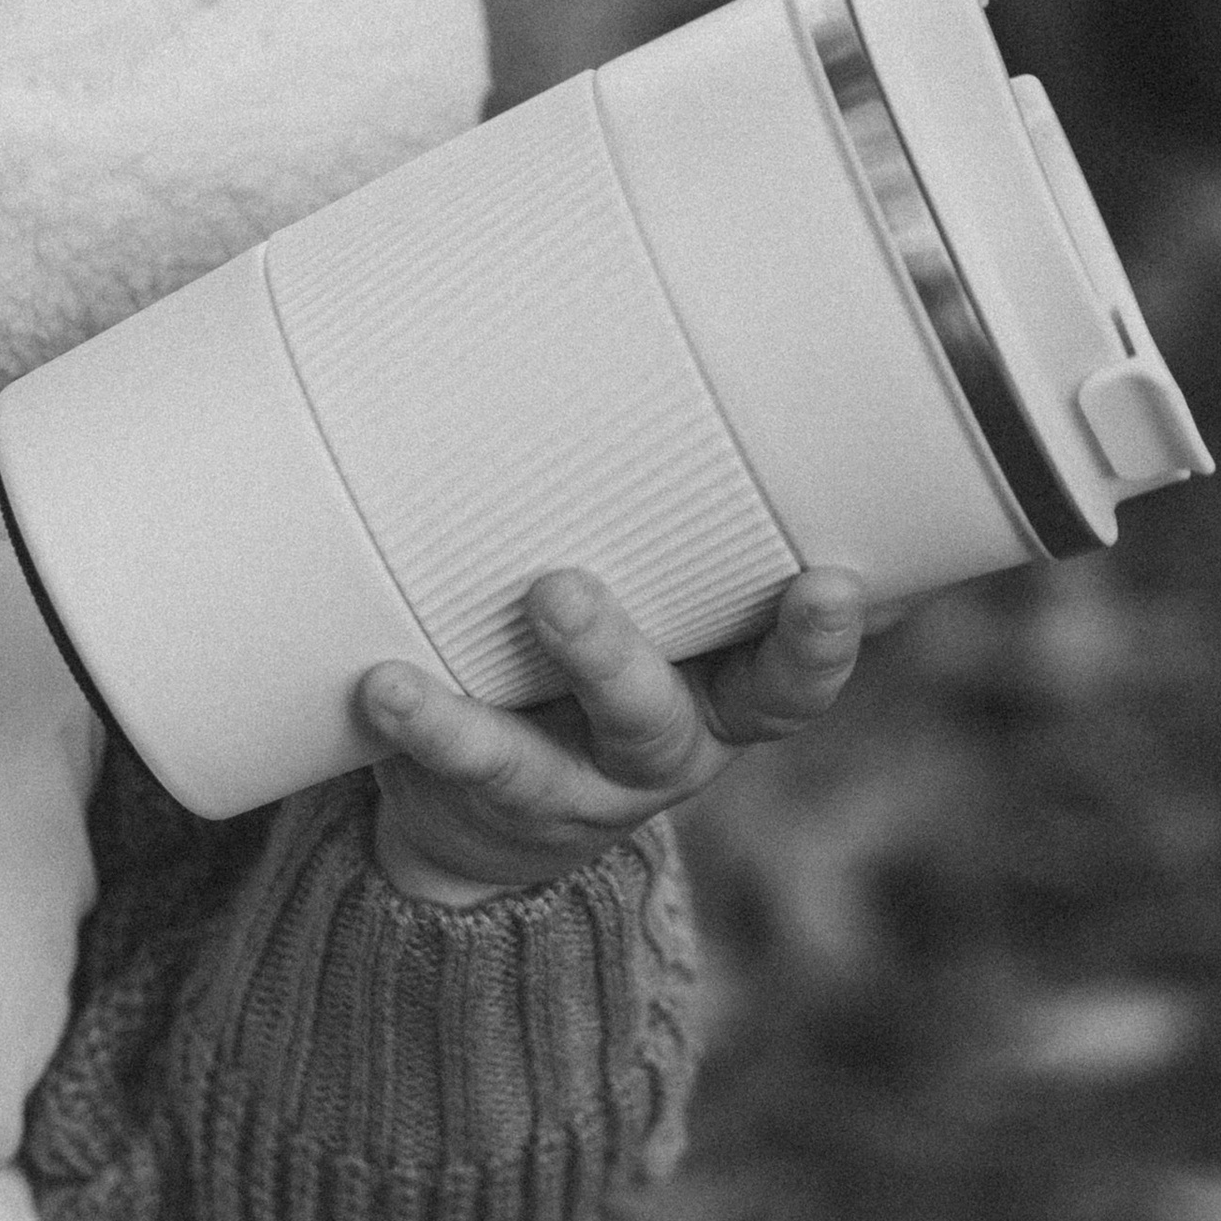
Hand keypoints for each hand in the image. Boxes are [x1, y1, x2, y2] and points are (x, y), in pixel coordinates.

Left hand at [354, 564, 865, 906]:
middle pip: (658, 719)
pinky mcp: (485, 800)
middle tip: (561, 588)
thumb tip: (749, 400)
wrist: (491, 820)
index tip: (836, 584)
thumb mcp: (668, 614)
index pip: (787, 681)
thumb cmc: (592, 665)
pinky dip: (424, 722)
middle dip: (616, 659)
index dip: (818, 644)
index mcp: (719, 695)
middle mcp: (657, 752)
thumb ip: (696, 538)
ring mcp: (566, 788)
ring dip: (484, 702)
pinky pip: (458, 767)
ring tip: (471, 625)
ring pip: (545, 760)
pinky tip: (384, 682)